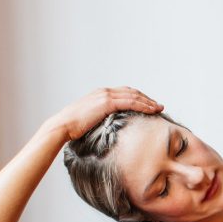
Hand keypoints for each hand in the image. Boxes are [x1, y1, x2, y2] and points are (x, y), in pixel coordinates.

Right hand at [49, 86, 163, 141]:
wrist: (63, 126)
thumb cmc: (73, 128)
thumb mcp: (90, 121)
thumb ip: (101, 120)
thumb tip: (108, 129)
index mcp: (100, 95)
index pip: (124, 93)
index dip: (138, 98)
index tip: (149, 105)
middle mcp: (104, 92)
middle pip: (132, 92)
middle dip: (146, 98)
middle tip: (158, 105)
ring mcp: (105, 96)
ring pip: (134, 96)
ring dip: (148, 102)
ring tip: (159, 108)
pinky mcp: (106, 103)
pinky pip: (130, 102)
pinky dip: (143, 106)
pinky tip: (152, 110)